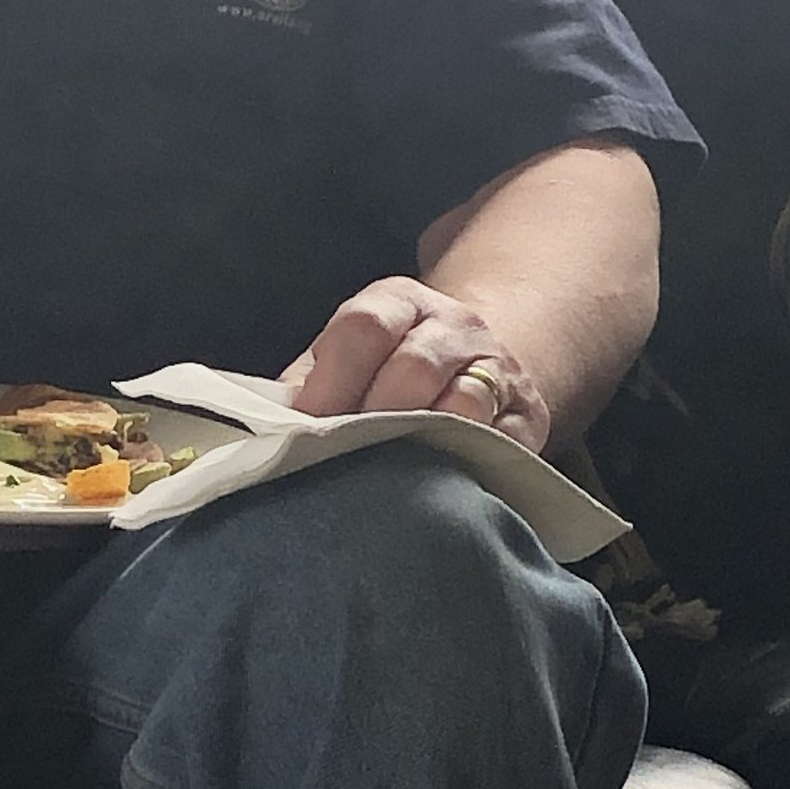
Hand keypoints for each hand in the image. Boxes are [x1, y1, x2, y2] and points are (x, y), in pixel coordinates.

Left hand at [284, 278, 552, 451]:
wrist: (474, 363)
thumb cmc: (387, 372)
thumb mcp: (344, 360)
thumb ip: (304, 388)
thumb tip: (262, 433)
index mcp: (397, 303)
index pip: (364, 326)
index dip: (332, 380)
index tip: (308, 426)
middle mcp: (452, 326)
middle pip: (415, 365)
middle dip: (376, 417)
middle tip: (348, 458)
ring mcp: (496, 368)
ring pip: (466, 403)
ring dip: (425, 443)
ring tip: (391, 476)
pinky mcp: (527, 414)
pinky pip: (504, 441)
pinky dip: (471, 464)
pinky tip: (441, 485)